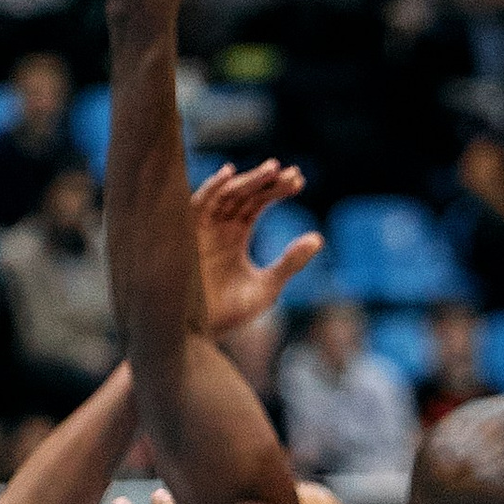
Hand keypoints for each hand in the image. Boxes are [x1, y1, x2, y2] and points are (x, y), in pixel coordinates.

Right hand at [192, 159, 322, 336]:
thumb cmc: (228, 314)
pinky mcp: (185, 235)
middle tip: (291, 174)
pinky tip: (230, 174)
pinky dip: (211, 188)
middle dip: (266, 182)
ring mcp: (201, 229)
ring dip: (247, 180)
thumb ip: (290, 263)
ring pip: (225, 195)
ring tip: (272, 169)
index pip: (257, 203)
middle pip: (244, 194)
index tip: (299, 180)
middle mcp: (217, 227)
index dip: (276, 189)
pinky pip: (196, 205)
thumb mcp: (266, 287)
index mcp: (235, 235)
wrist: (197, 335)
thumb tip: (318, 238)